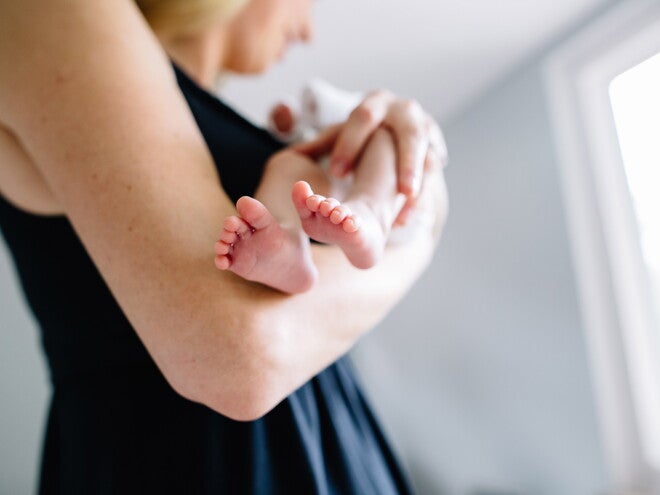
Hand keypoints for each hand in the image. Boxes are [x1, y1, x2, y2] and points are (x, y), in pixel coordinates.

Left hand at [293, 90, 447, 202]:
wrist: (395, 125)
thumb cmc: (361, 132)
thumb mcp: (340, 133)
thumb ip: (320, 143)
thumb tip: (293, 151)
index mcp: (377, 104)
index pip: (364, 118)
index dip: (351, 144)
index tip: (336, 173)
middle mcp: (405, 113)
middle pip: (410, 135)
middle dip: (408, 163)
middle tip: (402, 190)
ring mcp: (426, 130)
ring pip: (429, 155)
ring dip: (422, 182)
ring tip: (410, 204)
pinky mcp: (435, 149)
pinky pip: (433, 175)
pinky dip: (422, 196)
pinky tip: (407, 216)